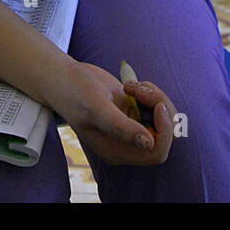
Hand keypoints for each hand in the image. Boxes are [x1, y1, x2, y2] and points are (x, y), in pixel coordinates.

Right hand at [51, 60, 176, 166]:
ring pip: (164, 119)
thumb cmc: (74, 93)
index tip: (157, 105)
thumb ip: (120, 127)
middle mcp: (127, 143)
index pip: (156, 152)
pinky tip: (131, 85)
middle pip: (164, 134)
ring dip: (154, 97)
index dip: (163, 131)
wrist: (64, 77)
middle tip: (138, 89)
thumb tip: (147, 143)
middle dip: (159, 107)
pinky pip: (156, 107)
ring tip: (132, 86)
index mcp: (117, 151)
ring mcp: (132, 127)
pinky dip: (150, 92)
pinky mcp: (134, 113)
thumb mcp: (96, 108)